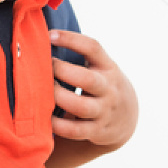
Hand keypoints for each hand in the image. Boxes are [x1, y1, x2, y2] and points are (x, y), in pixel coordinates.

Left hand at [48, 30, 137, 145]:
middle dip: (61, 71)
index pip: (93, 48)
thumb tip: (46, 36)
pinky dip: (58, 125)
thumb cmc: (103, 84)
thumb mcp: (101, 66)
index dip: (71, 40)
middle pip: (87, 79)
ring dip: (58, 98)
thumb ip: (82, 53)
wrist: (126, 117)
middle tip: (43, 67)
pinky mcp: (97, 131)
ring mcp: (104, 111)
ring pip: (81, 106)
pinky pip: (75, 130)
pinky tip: (44, 117)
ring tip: (41, 92)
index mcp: (108, 67)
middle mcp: (109, 88)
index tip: (50, 36)